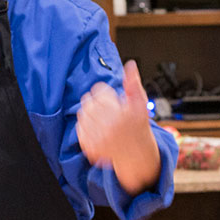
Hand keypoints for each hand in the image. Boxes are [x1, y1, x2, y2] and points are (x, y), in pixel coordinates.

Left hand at [77, 59, 160, 194]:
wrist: (135, 155)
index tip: (112, 99)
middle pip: (88, 100)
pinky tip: (96, 128)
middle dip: (96, 102)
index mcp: (121, 114)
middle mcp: (109, 127)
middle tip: (106, 109)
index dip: (105, 93)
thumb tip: (130, 64)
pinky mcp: (90, 148)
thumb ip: (134, 84)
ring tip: (101, 118)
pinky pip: (79, 128)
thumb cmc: (138, 126)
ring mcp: (98, 139)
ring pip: (81, 113)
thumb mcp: (140, 104)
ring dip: (89, 112)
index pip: (99, 90)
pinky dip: (85, 126)